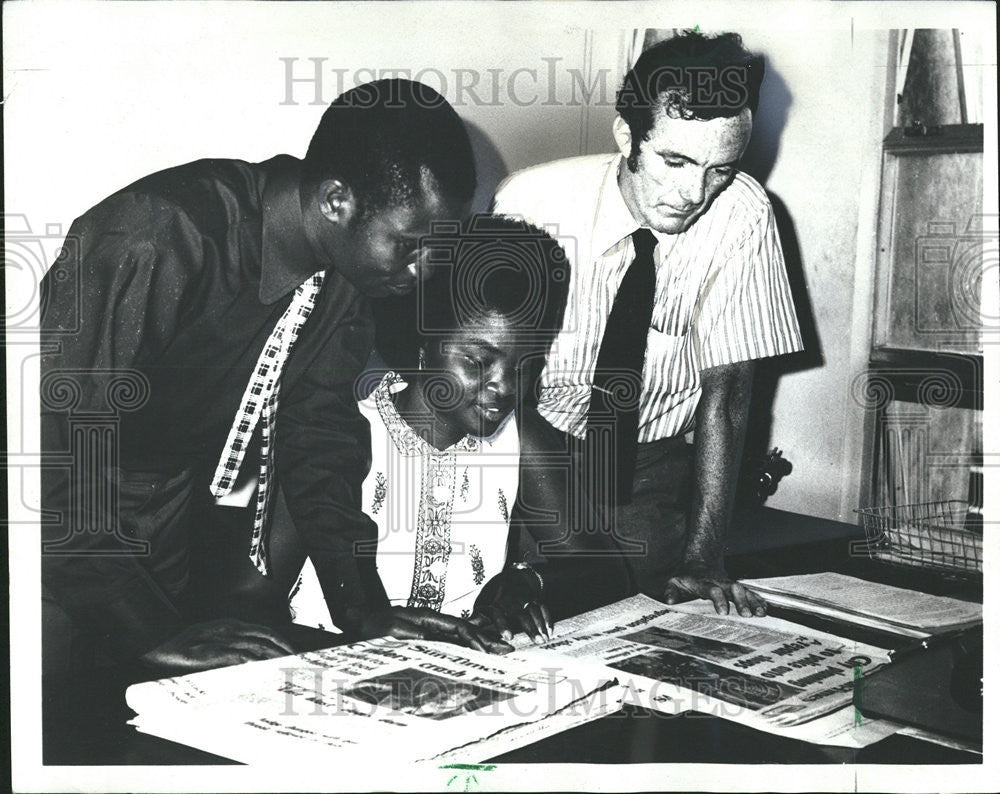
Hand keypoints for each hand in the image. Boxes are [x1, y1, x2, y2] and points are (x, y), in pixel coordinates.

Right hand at [140, 619, 295, 673]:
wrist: (163, 644)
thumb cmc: (186, 646)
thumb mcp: (212, 641)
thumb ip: (230, 648)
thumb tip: (250, 661)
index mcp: (232, 625)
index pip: (263, 631)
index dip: (280, 640)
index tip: (292, 651)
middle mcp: (232, 629)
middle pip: (266, 636)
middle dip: (283, 648)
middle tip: (296, 660)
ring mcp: (224, 640)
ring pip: (257, 646)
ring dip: (274, 657)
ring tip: (286, 668)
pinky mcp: (216, 652)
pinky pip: (241, 656)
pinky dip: (255, 663)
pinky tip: (264, 670)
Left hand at [359, 606, 512, 654]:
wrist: (356, 626)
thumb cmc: (372, 627)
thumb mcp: (394, 630)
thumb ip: (419, 634)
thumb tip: (441, 640)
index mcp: (427, 618)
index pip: (458, 628)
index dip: (475, 639)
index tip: (487, 650)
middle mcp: (430, 624)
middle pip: (463, 632)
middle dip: (485, 640)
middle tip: (506, 649)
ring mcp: (427, 632)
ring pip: (458, 640)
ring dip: (478, 646)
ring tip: (498, 652)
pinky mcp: (422, 641)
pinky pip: (447, 646)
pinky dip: (463, 652)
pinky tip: (473, 658)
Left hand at [472, 567, 551, 644]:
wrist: (511, 577)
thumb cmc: (493, 598)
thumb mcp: (483, 606)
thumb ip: (479, 621)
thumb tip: (471, 636)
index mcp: (496, 603)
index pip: (499, 613)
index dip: (503, 624)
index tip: (509, 636)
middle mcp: (511, 599)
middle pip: (521, 613)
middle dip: (529, 627)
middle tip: (536, 641)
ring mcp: (525, 597)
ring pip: (534, 610)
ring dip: (540, 625)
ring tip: (544, 640)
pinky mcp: (536, 597)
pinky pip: (543, 607)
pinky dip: (547, 619)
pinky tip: (550, 632)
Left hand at [664, 566, 766, 616]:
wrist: (700, 565)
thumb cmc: (686, 579)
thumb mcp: (674, 582)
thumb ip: (671, 591)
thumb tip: (669, 602)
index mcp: (704, 583)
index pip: (712, 590)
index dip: (718, 599)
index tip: (723, 612)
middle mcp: (720, 582)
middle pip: (732, 589)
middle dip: (740, 601)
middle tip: (746, 615)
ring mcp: (730, 585)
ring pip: (744, 591)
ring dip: (752, 602)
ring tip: (760, 614)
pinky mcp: (738, 588)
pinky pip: (750, 593)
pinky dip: (758, 600)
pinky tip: (765, 610)